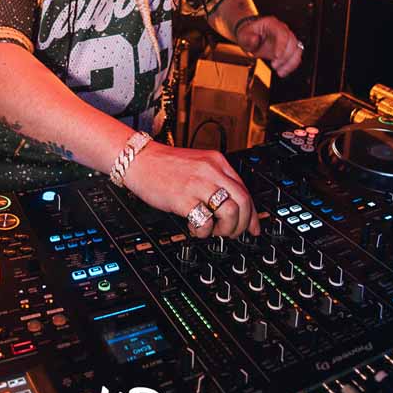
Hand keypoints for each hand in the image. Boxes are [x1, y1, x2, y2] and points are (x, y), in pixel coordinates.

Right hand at [122, 143, 259, 239]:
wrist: (139, 160)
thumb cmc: (165, 166)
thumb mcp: (198, 164)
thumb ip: (216, 180)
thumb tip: (234, 205)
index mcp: (217, 161)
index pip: (245, 190)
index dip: (252, 214)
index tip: (253, 227)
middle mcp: (211, 171)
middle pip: (243, 202)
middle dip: (243, 224)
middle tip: (233, 232)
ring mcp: (197, 184)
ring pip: (231, 212)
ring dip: (226, 228)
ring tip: (213, 230)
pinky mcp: (183, 198)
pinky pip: (205, 222)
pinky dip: (204, 231)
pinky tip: (195, 227)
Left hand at [235, 15, 302, 76]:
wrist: (251, 37)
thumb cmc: (249, 34)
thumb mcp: (243, 35)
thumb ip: (248, 38)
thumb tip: (254, 40)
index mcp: (272, 24)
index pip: (282, 33)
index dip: (281, 45)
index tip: (276, 56)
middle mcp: (283, 30)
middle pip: (292, 42)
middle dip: (285, 56)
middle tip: (274, 65)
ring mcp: (287, 39)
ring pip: (297, 50)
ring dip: (290, 63)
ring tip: (280, 72)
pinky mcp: (289, 49)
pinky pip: (295, 57)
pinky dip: (290, 66)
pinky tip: (282, 72)